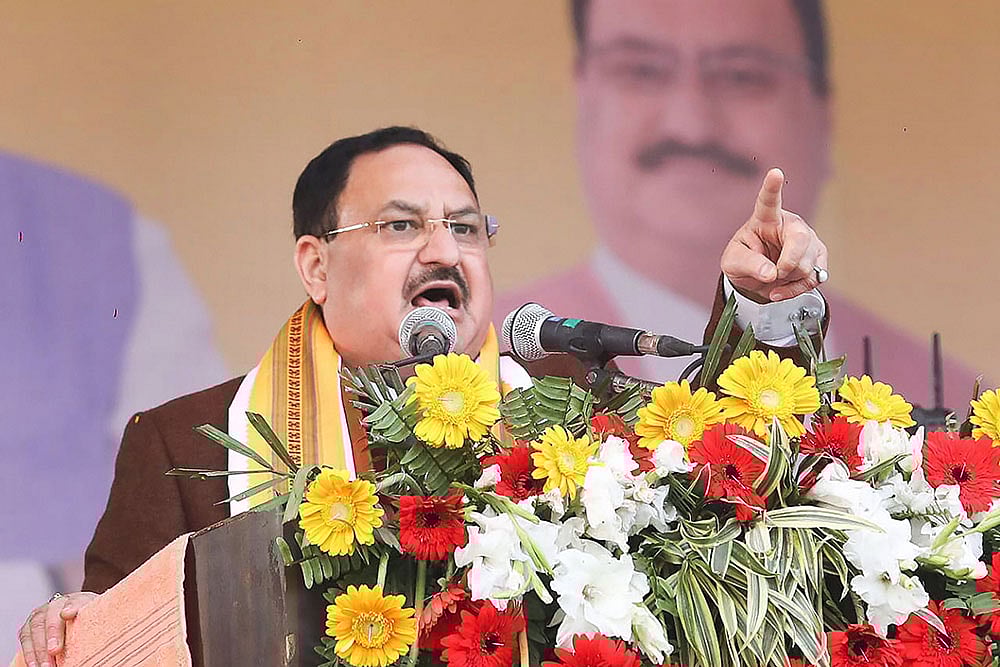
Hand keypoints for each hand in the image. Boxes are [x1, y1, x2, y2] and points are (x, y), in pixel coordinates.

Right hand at [18, 592, 97, 666]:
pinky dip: (29, 653)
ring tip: (46, 666)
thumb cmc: (87, 624)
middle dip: (52, 633)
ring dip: (39, 649)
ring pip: (35, 628)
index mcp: (78, 600)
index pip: (75, 601)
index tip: (67, 614)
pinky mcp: (29, 626)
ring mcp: (41, 614)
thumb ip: (93, 624)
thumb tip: (103, 639)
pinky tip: (34, 665)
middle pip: (51, 615)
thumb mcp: (94, 621)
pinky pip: (25, 638)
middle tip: (55, 651)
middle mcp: (57, 604)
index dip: (71, 607)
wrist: (76, 622)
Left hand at [721, 167, 827, 302]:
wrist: (756, 279)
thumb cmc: (743, 262)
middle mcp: (791, 225)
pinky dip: (795, 290)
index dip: (772, 187)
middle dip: (787, 264)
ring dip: (788, 280)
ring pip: (808, 264)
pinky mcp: (818, 258)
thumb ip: (749, 264)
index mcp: (766, 218)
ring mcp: (808, 241)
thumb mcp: (733, 263)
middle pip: (800, 240)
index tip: (775, 173)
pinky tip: (781, 291)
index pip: (769, 201)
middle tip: (772, 275)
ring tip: (772, 280)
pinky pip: (813, 279)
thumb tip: (770, 273)